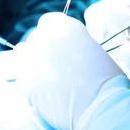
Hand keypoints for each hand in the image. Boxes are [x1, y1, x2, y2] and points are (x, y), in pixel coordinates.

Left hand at [16, 12, 124, 129]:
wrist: (103, 108)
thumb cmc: (108, 80)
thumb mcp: (93, 49)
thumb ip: (73, 43)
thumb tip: (63, 50)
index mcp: (65, 27)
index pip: (48, 22)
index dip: (53, 34)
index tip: (59, 46)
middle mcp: (45, 38)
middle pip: (35, 37)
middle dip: (44, 48)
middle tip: (56, 65)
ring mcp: (32, 60)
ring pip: (22, 53)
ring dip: (31, 60)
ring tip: (46, 75)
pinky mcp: (25, 82)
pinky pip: (21, 74)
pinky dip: (29, 79)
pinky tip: (43, 89)